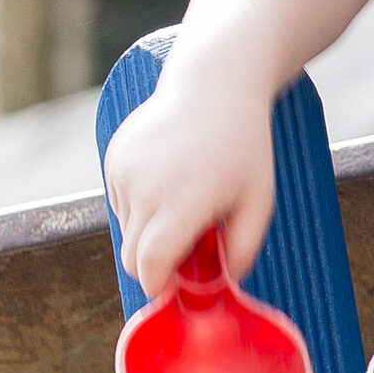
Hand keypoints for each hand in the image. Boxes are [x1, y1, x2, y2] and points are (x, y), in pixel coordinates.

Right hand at [103, 61, 276, 298]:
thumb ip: (244, 247)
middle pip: (133, 255)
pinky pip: (119, 203)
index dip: (157, 284)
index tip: (173, 286)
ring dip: (150, 229)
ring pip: (126, 229)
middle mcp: (147, 187)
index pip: (150, 264)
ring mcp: (126, 171)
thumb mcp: (259, 199)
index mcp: (185, 199)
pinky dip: (140, 205)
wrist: (215, 86)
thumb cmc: (244, 146)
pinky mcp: (114, 159)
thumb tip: (223, 283)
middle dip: (156, 263)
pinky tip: (168, 178)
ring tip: (185, 197)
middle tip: (190, 244)